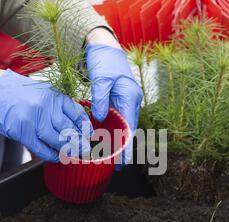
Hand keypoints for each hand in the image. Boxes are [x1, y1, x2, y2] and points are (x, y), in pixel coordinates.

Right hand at [0, 69, 91, 161]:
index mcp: (55, 96)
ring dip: (67, 150)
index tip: (89, 136)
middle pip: (69, 129)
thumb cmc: (21, 93)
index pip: (77, 114)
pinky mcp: (22, 131)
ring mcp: (34, 119)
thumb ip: (60, 107)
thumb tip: (76, 127)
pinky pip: (41, 148)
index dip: (85, 128)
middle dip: (79, 142)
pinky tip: (57, 156)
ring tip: (73, 155)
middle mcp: (46, 106)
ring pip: (57, 140)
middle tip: (84, 150)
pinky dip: (51, 155)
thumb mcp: (45, 93)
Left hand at [85, 29, 142, 166]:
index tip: (124, 162)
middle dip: (123, 149)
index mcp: (130, 98)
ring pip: (122, 127)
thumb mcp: (101, 79)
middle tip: (116, 167)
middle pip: (128, 131)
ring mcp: (125, 103)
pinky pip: (116, 121)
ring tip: (110, 160)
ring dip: (117, 143)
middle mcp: (130, 103)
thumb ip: (101, 100)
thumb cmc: (105, 61)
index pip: (130, 128)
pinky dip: (111, 132)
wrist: (104, 48)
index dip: (127, 146)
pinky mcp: (117, 102)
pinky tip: (104, 143)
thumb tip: (98, 118)